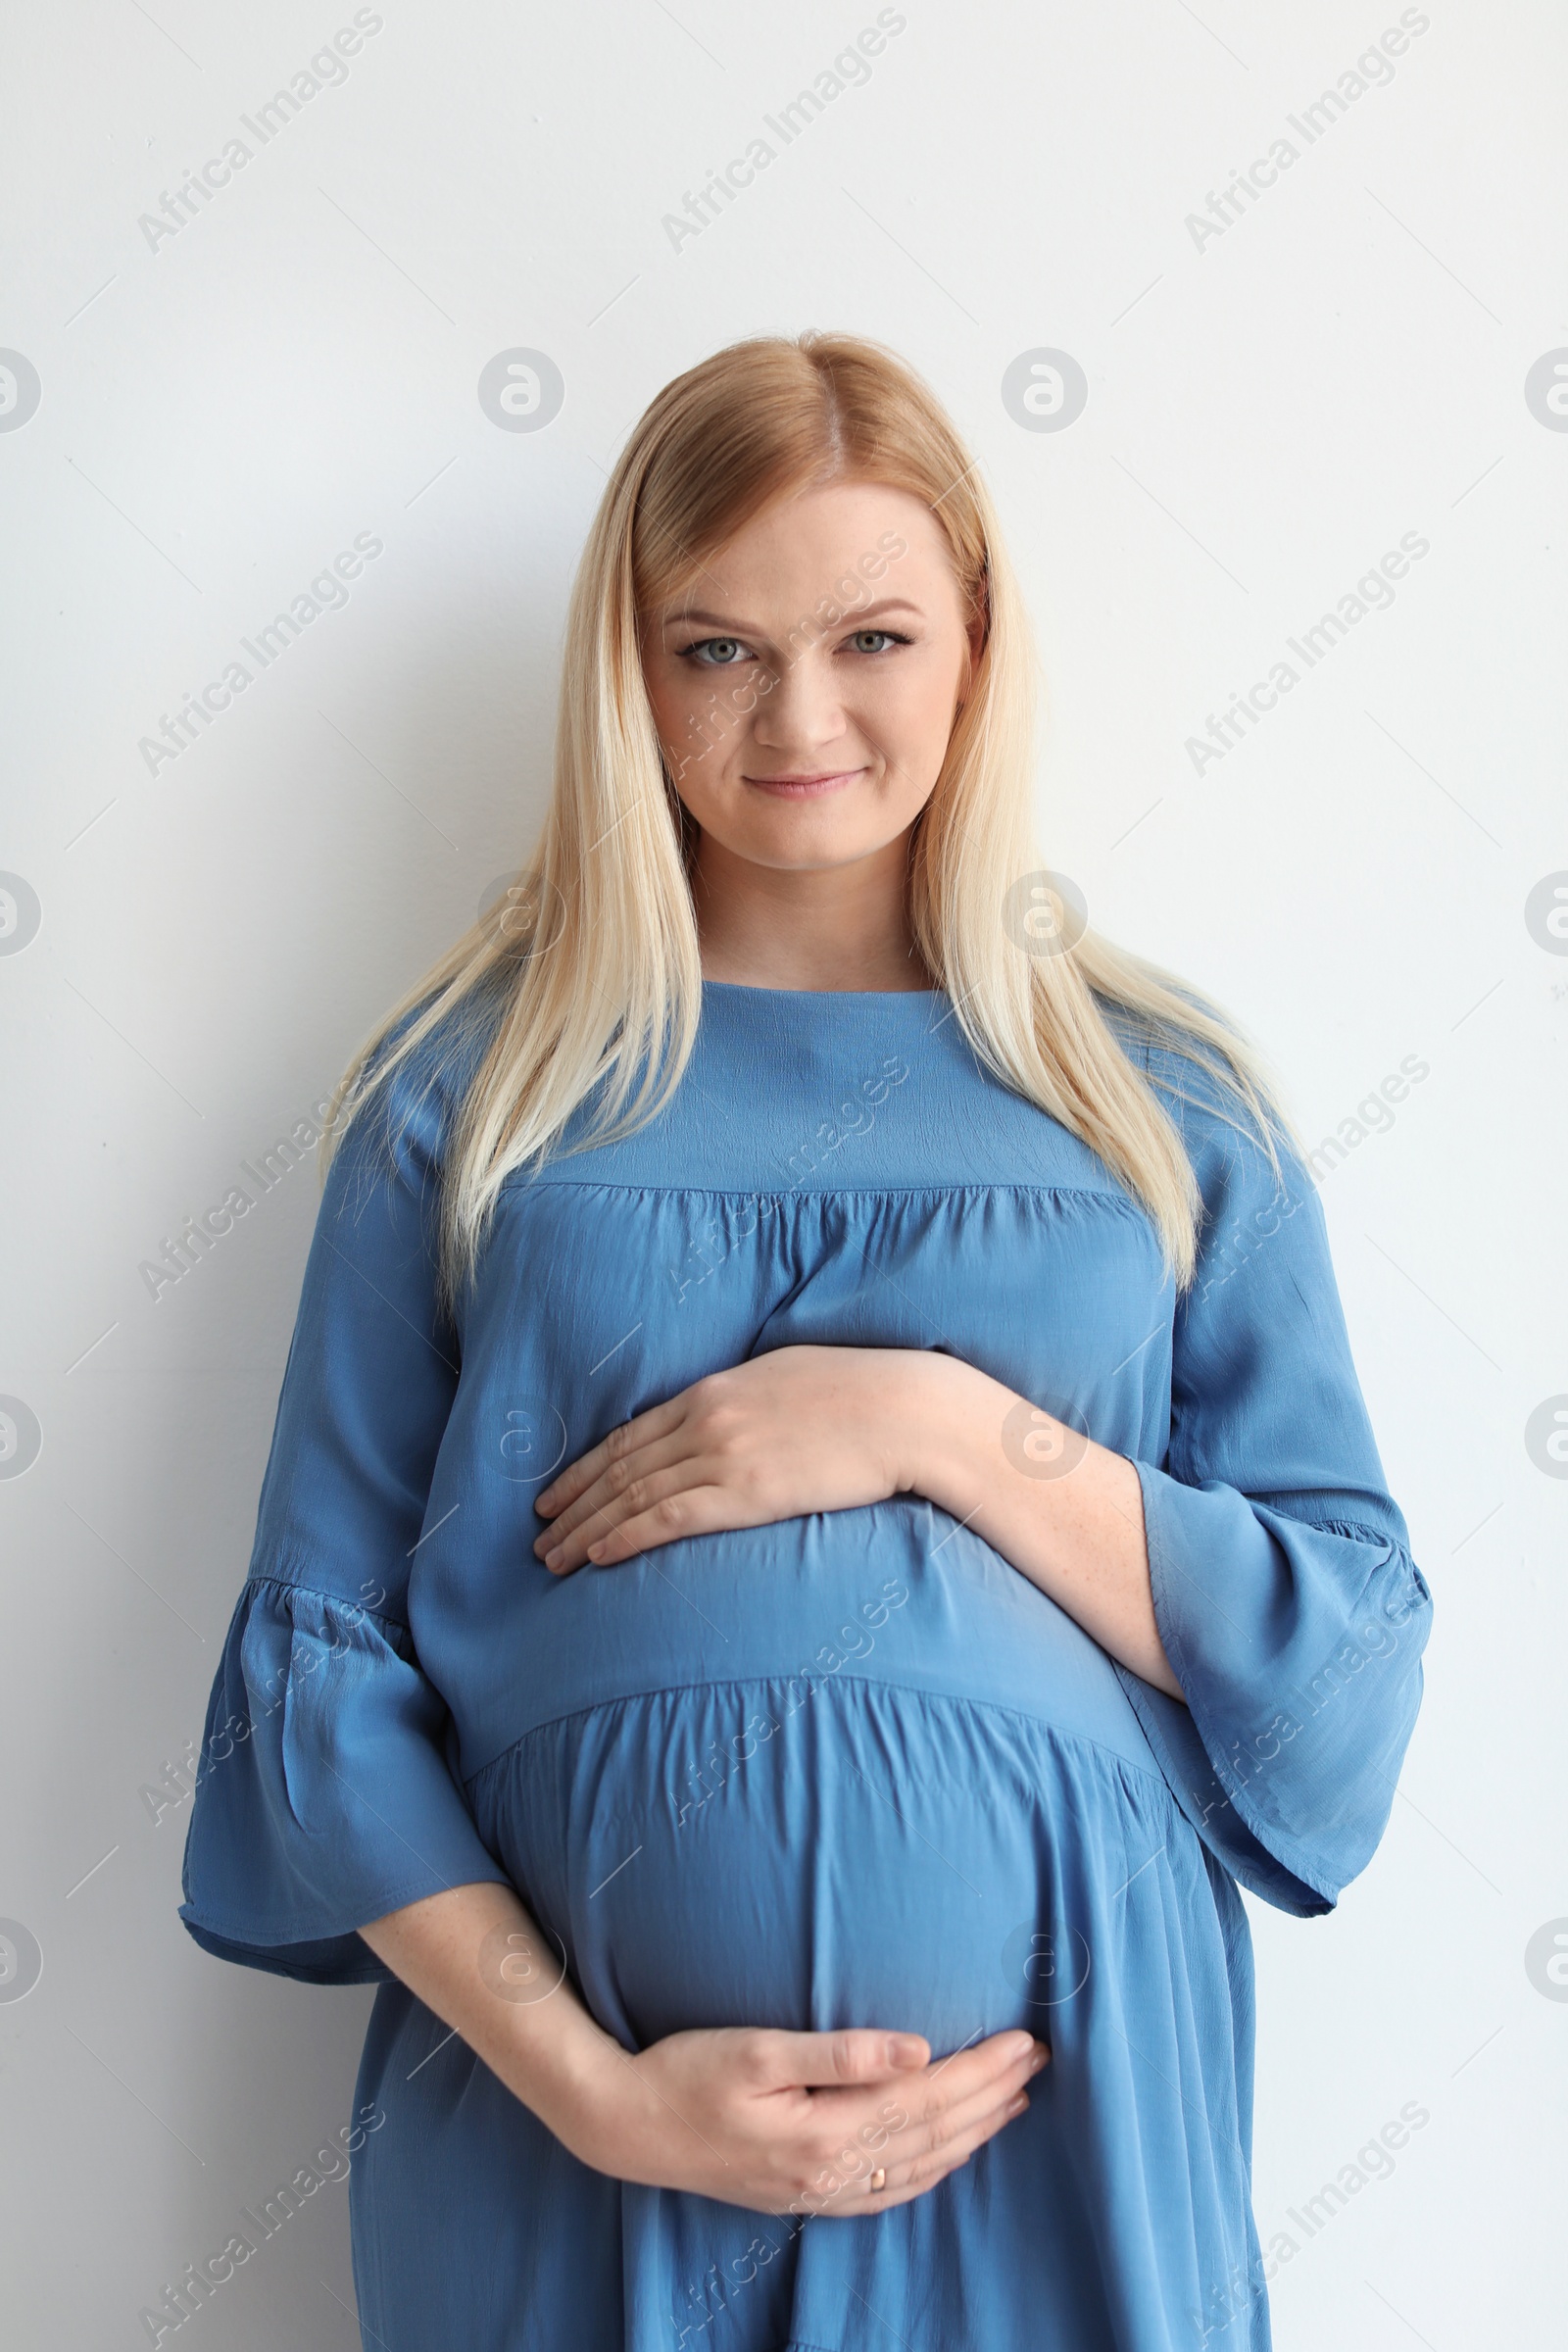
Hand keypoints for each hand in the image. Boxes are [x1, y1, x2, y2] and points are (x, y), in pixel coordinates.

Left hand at [533, 1346, 946, 1575]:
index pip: (630, 1435)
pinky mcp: (746, 1494)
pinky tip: (597, 1556)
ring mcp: (723, 1456)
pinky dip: (623, 1537)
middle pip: (619, 1468)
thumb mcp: (786, 1376)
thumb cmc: (860, 1393)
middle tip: (537, 1533)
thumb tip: (727, 1417)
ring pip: (632, 1497)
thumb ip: (744, 1399)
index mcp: (713, 1390)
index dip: (585, 1467)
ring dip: (585, 1529)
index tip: (555, 1492)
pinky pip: (667, 1519)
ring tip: (553, 1557)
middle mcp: (705, 1420)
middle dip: (571, 1503)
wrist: (904, 1410)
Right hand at [552, 2020, 1048, 2215]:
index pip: (927, 2099)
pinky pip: (890, 2189)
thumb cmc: (686, 2072)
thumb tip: (917, 2047)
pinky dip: (933, 2167)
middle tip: (1039, 2062)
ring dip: (973, 2133)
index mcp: (825, 2132)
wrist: (627, 2128)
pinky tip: (950, 2151)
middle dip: (992, 2097)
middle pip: (934, 2134)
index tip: (1024, 2041)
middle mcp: (832, 2171)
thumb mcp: (757, 2049)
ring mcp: (820, 2190)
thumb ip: (839, 2052)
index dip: (981, 2071)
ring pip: (920, 2166)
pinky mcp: (806, 2193)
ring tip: (1014, 2101)